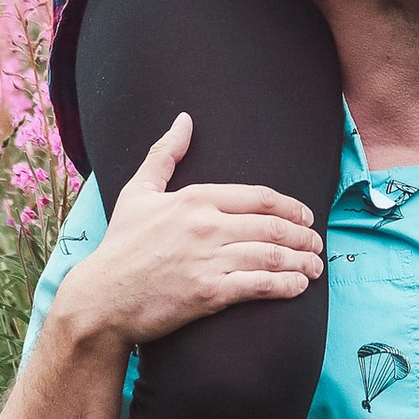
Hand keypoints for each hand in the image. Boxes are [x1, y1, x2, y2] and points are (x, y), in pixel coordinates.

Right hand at [54, 113, 321, 349]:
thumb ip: (164, 155)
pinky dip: (286, 285)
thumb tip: (184, 119)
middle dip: (303, 235)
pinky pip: (260, 285)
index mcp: (194, 198)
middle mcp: (206, 226)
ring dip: (302, 260)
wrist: (102, 299)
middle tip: (317, 243)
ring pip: (272, 255)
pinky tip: (298, 286)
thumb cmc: (120, 246)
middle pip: (273, 225)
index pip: (259, 196)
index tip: (304, 216)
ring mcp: (209, 259)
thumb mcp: (137, 193)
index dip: (290, 206)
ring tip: (315, 266)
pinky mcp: (209, 293)